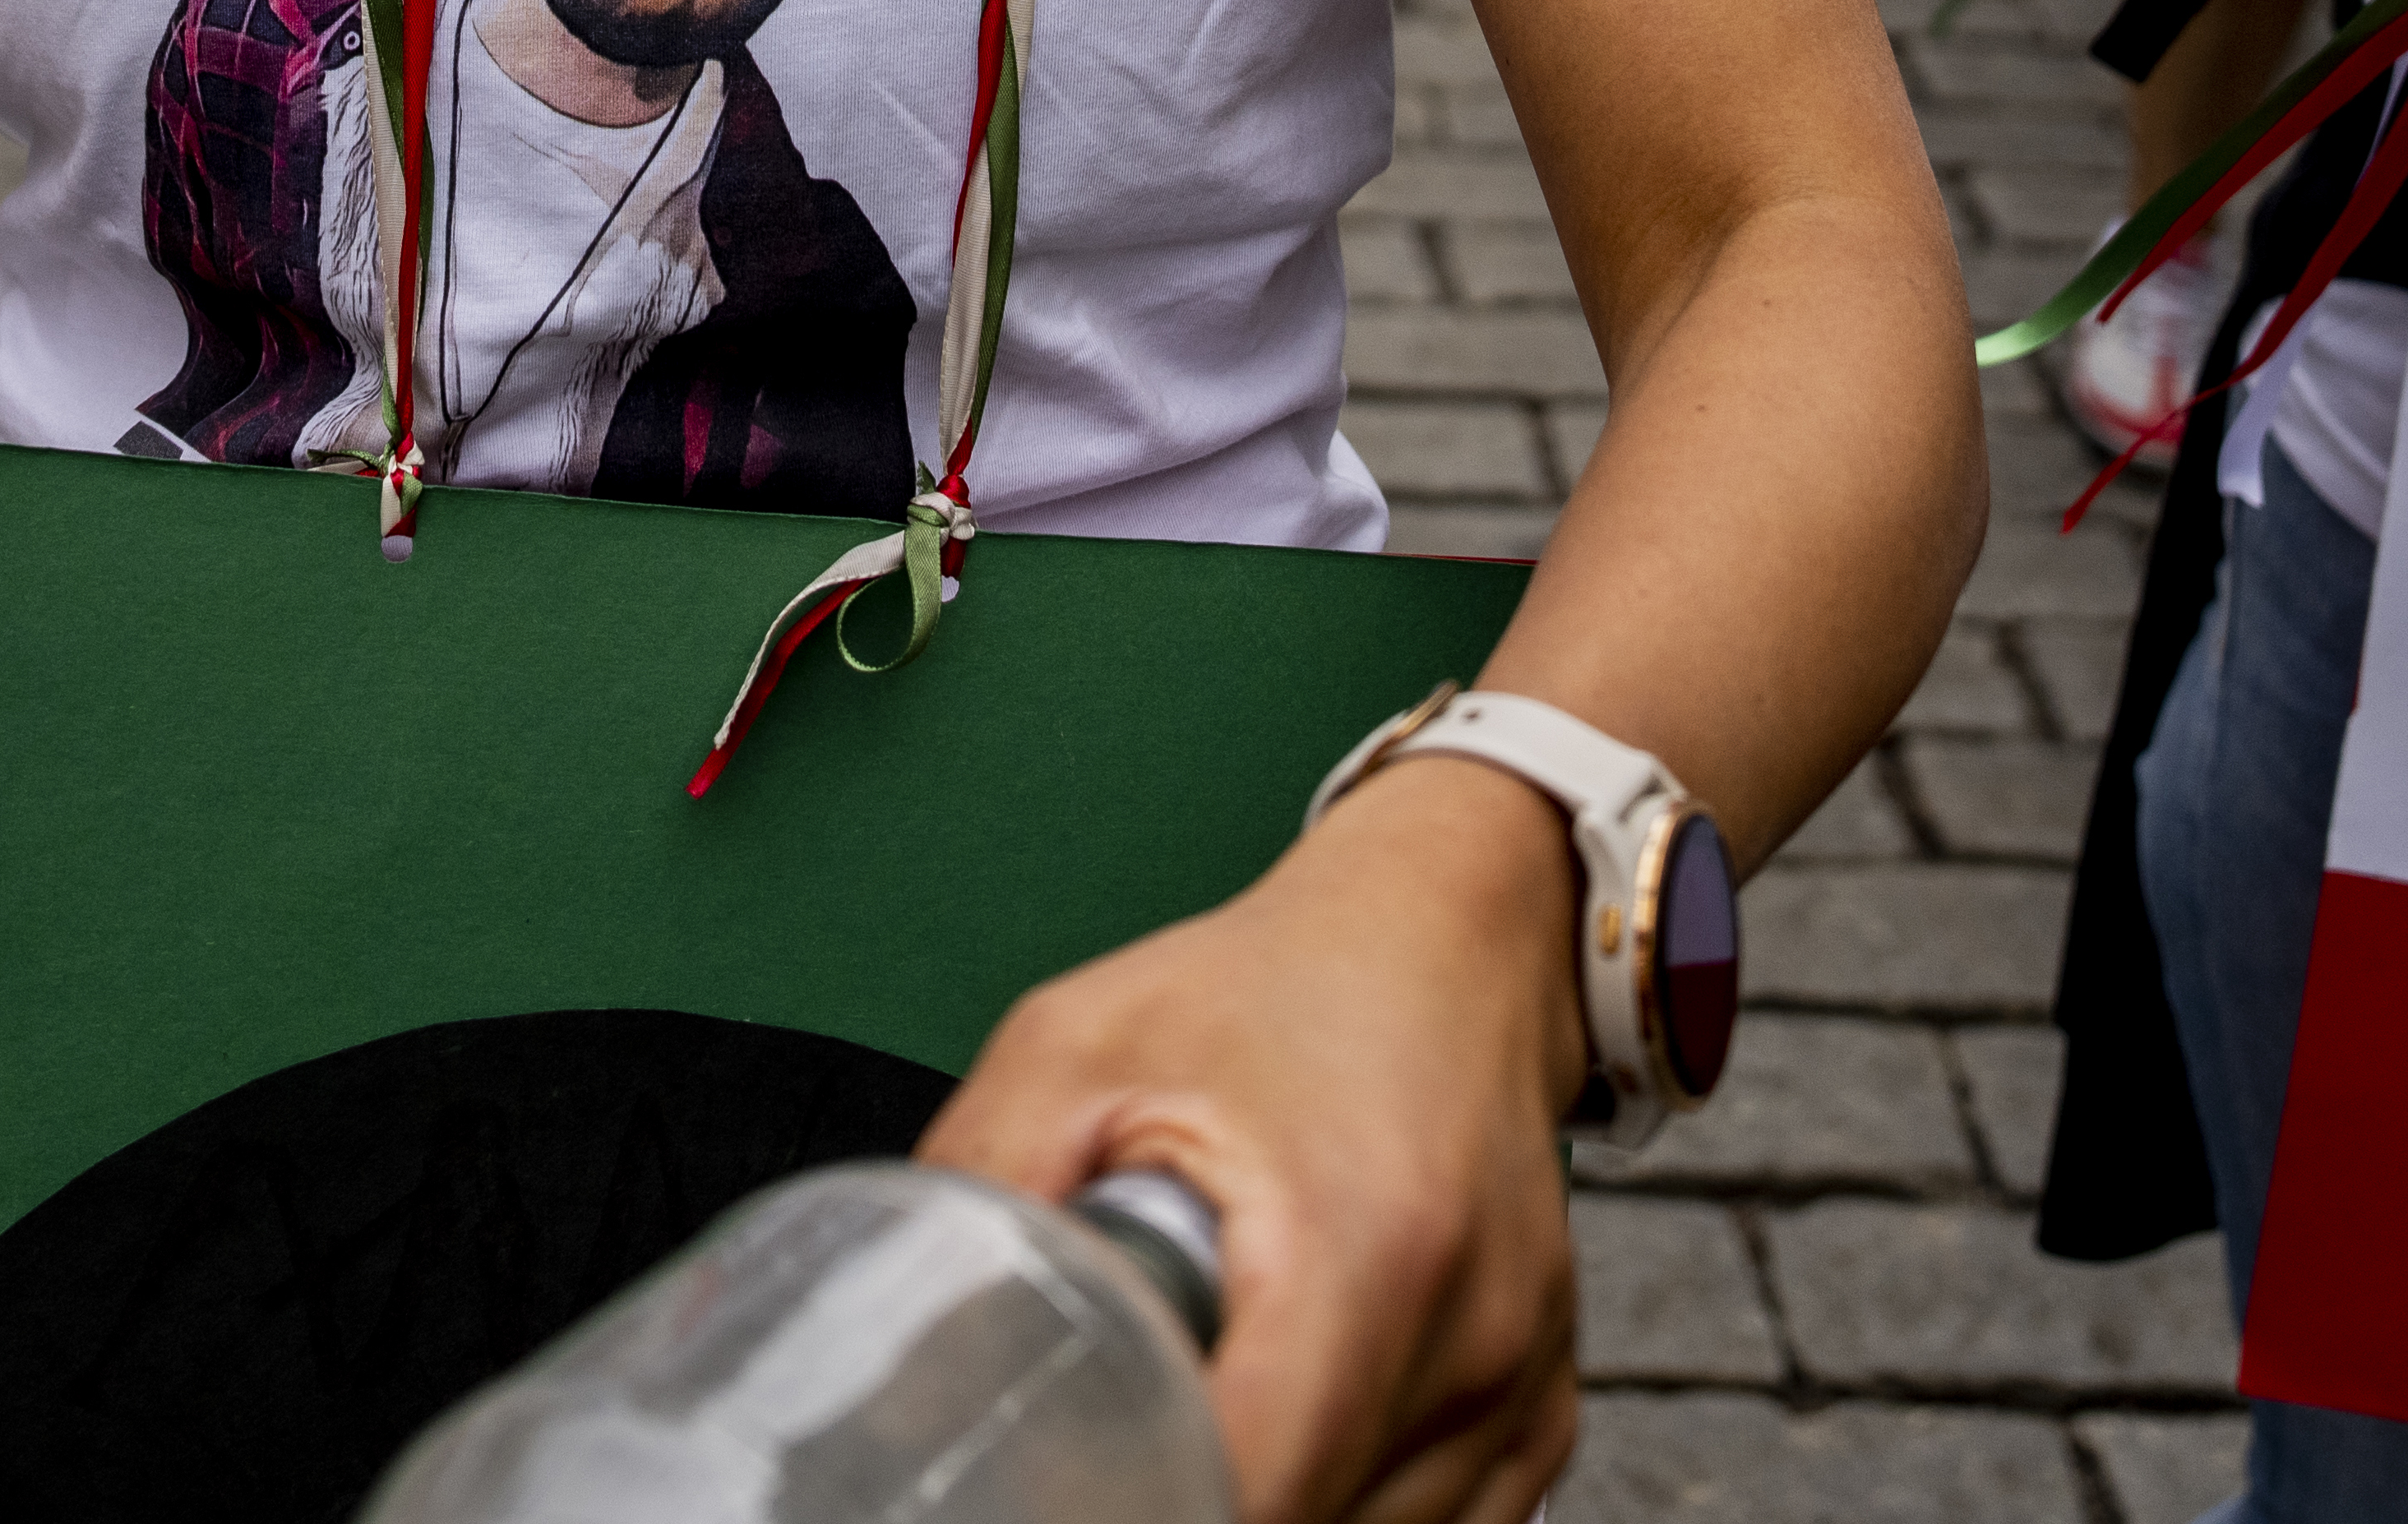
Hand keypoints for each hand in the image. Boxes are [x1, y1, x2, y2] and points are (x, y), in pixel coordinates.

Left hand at [926, 761, 1586, 1523]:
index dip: (1147, 1504)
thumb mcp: (1075, 1050)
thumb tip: (869, 1340)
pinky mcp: (1538, 1416)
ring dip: (1274, 1511)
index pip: (1256, 1495)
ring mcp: (1518, 1387)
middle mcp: (1472, 1334)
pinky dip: (1347, 1514)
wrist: (1450, 940)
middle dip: (1194, 1501)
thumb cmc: (1271, 988)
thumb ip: (980, 1191)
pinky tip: (1279, 1443)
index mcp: (1364, 1245)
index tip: (1076, 1481)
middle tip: (1107, 1445)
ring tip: (1197, 1414)